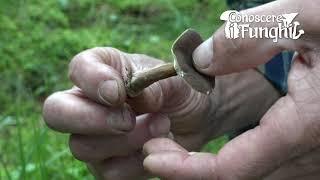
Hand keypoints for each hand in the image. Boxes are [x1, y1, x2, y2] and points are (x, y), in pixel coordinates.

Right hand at [43, 46, 278, 178]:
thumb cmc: (179, 91)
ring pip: (82, 147)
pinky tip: (159, 147)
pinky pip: (109, 172)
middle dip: (91, 119)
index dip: (92, 81)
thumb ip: (154, 84)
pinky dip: (137, 163)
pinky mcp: (107, 164)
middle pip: (56, 113)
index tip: (119, 93)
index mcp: (103, 70)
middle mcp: (89, 103)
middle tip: (127, 120)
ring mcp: (94, 136)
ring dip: (125, 141)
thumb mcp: (174, 80)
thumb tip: (137, 98)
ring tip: (162, 125)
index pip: (78, 69)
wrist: (195, 117)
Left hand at [143, 0, 319, 178]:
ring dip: (212, 168)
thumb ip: (249, 35)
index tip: (152, 159)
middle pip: (237, 178)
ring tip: (176, 147)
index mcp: (306, 127)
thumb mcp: (307, 17)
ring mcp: (317, 158)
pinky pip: (271, 165)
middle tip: (157, 146)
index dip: (186, 170)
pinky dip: (237, 161)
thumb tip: (197, 62)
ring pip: (254, 175)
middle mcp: (313, 154)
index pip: (231, 170)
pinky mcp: (316, 151)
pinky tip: (217, 148)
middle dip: (191, 170)